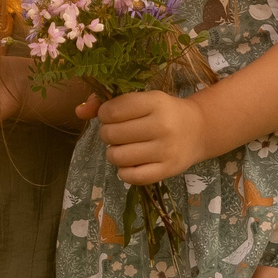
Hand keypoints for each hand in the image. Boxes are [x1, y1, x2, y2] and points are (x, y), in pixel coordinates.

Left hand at [78, 89, 210, 187]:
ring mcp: (166, 150)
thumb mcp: (143, 99)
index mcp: (156, 102)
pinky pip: (131, 177)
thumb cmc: (164, 111)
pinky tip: (129, 163)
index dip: (104, 114)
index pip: (113, 110)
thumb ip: (109, 102)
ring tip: (121, 147)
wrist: (199, 129)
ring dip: (113, 153)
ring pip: (118, 157)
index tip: (111, 116)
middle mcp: (162, 126)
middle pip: (112, 134)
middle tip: (116, 133)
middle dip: (107, 133)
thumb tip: (78, 111)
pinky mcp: (167, 170)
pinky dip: (123, 171)